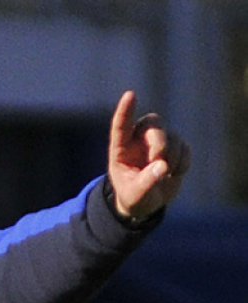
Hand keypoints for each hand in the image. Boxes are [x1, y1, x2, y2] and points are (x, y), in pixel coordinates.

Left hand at [108, 90, 190, 219]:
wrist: (147, 202)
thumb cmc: (134, 197)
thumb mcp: (135, 195)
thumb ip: (146, 182)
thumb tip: (163, 167)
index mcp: (121, 149)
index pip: (121, 126)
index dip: (125, 110)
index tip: (130, 95)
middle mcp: (139, 140)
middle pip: (153, 126)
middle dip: (160, 143)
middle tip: (160, 161)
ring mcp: (158, 141)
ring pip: (172, 137)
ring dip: (173, 157)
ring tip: (165, 175)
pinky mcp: (176, 147)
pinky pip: (185, 148)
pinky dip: (183, 162)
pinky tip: (174, 174)